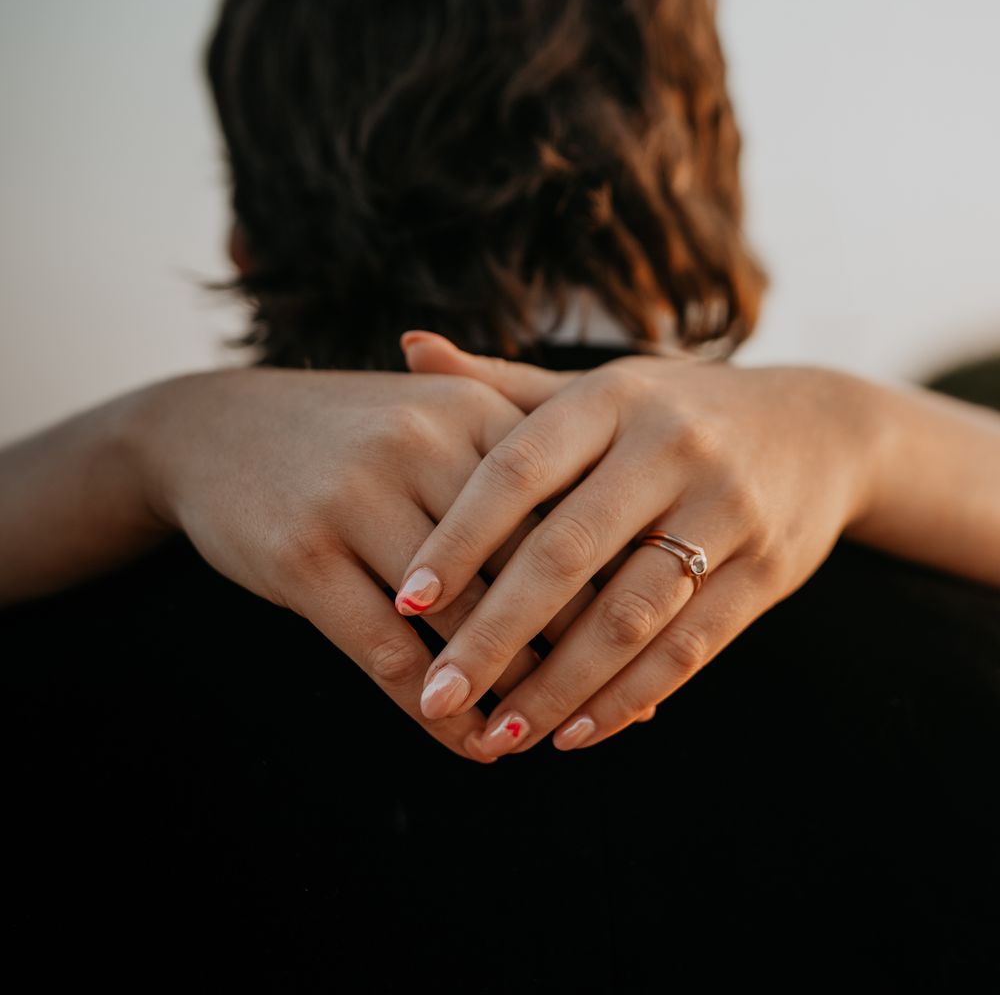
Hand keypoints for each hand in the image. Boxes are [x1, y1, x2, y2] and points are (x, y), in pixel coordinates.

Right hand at [133, 365, 599, 760]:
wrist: (215, 428)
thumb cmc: (354, 439)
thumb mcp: (436, 428)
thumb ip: (516, 488)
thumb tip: (601, 578)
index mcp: (475, 413)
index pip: (566, 512)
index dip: (609, 586)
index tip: (643, 646)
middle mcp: (423, 445)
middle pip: (522, 569)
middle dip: (569, 649)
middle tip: (603, 710)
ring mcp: (357, 498)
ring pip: (459, 618)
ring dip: (506, 690)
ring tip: (535, 734)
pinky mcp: (302, 554)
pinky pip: (386, 649)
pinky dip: (432, 705)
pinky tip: (462, 736)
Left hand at [397, 331, 878, 756]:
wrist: (819, 428)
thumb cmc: (675, 411)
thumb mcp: (599, 386)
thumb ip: (503, 382)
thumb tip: (408, 348)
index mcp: (612, 398)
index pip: (518, 469)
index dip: (459, 537)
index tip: (405, 601)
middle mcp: (671, 447)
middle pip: (567, 554)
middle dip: (495, 634)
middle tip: (440, 696)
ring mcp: (727, 509)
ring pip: (627, 615)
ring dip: (557, 686)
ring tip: (497, 735)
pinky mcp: (768, 570)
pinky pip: (689, 648)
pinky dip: (627, 697)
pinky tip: (573, 733)